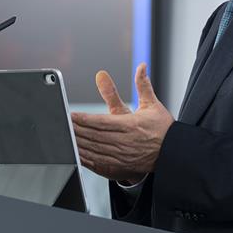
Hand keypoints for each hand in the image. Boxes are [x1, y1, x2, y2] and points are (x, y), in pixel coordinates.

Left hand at [71, 63, 173, 179]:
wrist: (172, 154)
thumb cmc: (161, 129)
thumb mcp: (152, 104)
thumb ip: (143, 85)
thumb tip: (142, 66)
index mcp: (131, 125)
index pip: (103, 121)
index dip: (85, 119)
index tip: (72, 115)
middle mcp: (124, 141)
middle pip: (95, 135)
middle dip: (76, 130)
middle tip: (60, 125)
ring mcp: (121, 155)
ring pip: (94, 149)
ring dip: (78, 143)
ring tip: (63, 137)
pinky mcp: (119, 165)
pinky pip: (98, 162)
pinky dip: (84, 157)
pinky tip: (74, 152)